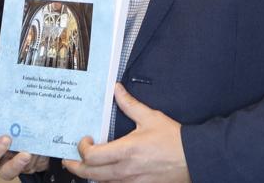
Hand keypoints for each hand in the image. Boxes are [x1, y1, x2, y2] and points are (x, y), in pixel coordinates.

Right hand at [0, 69, 50, 177]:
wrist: (42, 130)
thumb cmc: (21, 119)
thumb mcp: (12, 105)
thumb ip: (2, 90)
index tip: (6, 138)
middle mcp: (9, 158)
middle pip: (2, 170)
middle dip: (10, 161)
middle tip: (17, 146)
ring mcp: (23, 164)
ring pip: (18, 170)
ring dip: (22, 164)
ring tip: (31, 153)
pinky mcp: (38, 165)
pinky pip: (39, 166)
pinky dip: (43, 158)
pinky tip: (49, 149)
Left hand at [62, 84, 189, 182]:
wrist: (194, 158)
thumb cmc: (174, 140)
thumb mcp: (150, 117)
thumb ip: (129, 104)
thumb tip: (117, 90)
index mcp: (126, 151)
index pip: (91, 157)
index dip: (82, 149)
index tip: (85, 140)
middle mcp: (126, 170)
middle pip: (90, 174)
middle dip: (75, 167)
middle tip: (69, 160)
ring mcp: (132, 182)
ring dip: (89, 176)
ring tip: (85, 167)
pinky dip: (105, 181)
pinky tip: (105, 175)